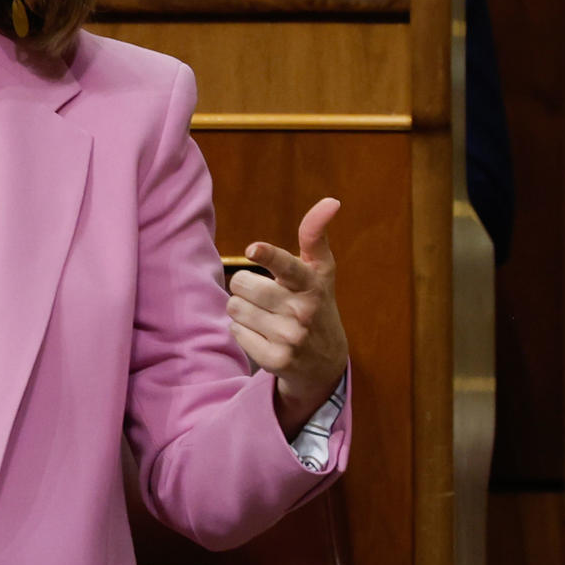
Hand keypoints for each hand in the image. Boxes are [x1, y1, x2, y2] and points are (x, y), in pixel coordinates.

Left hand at [226, 197, 349, 433]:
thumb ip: (315, 235)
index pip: (287, 266)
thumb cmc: (316, 303)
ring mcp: (290, 338)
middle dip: (245, 287)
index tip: (253, 248)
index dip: (269, 255)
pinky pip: (235, 331)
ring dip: (243, 310)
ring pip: (234, 308)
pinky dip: (243, 332)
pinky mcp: (276, 360)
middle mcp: (303, 311)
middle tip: (264, 296)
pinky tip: (264, 336)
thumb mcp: (320, 271)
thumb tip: (330, 201)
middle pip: (241, 284)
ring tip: (266, 317)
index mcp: (312, 284)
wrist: (326, 363)